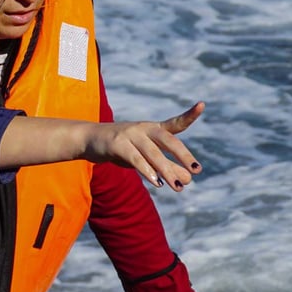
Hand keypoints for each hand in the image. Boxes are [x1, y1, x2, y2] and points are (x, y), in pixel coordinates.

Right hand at [0, 102, 204, 191]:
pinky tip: (156, 182)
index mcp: (153, 129)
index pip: (174, 123)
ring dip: (167, 171)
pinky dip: (147, 170)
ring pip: (153, 153)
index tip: (202, 105)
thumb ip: (167, 167)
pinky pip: (135, 159)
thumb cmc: (121, 149)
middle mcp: (143, 128)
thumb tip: (188, 180)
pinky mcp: (116, 144)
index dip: (189, 115)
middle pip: (168, 140)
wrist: (89, 141)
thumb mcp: (145, 158)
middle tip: (196, 171)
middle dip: (183, 155)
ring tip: (179, 187)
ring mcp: (129, 134)